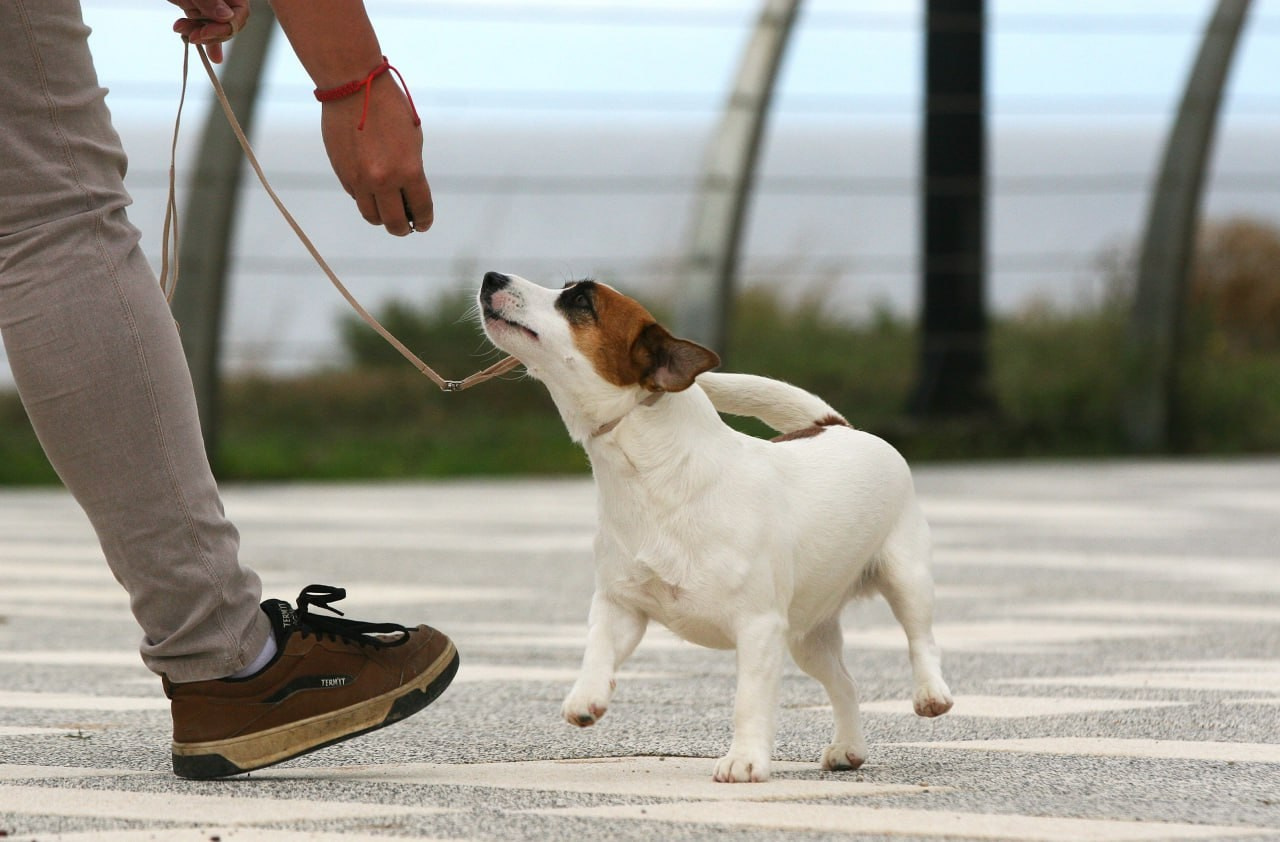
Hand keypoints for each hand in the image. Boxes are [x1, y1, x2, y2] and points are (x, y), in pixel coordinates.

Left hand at [168, 0, 250, 63]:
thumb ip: (210, 1)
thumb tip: (228, 17)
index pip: (240, 13)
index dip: (226, 27)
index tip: (205, 34)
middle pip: (228, 24)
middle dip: (210, 34)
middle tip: (192, 37)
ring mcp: (212, 4)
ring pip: (214, 27)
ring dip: (198, 34)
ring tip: (180, 29)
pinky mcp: (198, 8)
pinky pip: (203, 25)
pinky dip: (197, 34)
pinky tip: (194, 44)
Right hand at [320, 74, 434, 235]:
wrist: (353, 87)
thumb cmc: (389, 108)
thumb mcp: (413, 140)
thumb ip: (411, 170)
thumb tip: (408, 195)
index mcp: (408, 170)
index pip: (420, 209)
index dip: (424, 221)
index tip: (424, 224)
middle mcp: (383, 180)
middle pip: (393, 222)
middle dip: (403, 228)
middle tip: (406, 227)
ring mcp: (360, 179)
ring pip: (371, 215)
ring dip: (382, 219)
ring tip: (388, 213)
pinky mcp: (342, 173)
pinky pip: (357, 197)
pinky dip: (366, 198)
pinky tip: (372, 190)